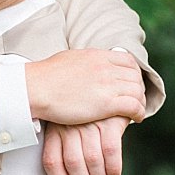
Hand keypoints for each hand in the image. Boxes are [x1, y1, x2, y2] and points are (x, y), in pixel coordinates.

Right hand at [24, 48, 144, 125]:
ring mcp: (107, 85)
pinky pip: (133, 106)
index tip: (130, 83)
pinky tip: (136, 118)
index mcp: (97, 56)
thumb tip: (84, 64)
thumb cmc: (43, 78)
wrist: (35, 88)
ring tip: (136, 110)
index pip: (128, 61)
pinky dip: (139, 112)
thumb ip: (83, 62)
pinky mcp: (106, 103)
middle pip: (135, 76)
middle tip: (136, 99)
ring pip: (137, 91)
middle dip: (138, 88)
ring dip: (140, 101)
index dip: (133, 73)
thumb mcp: (68, 60)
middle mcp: (106, 68)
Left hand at [40, 118, 128, 174]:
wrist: (106, 92)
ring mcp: (89, 124)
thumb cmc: (84, 119)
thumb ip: (62, 151)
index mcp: (54, 131)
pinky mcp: (109, 122)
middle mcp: (69, 127)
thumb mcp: (65, 128)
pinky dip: (113, 169)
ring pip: (92, 160)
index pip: (51, 161)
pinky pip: (111, 151)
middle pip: (73, 164)